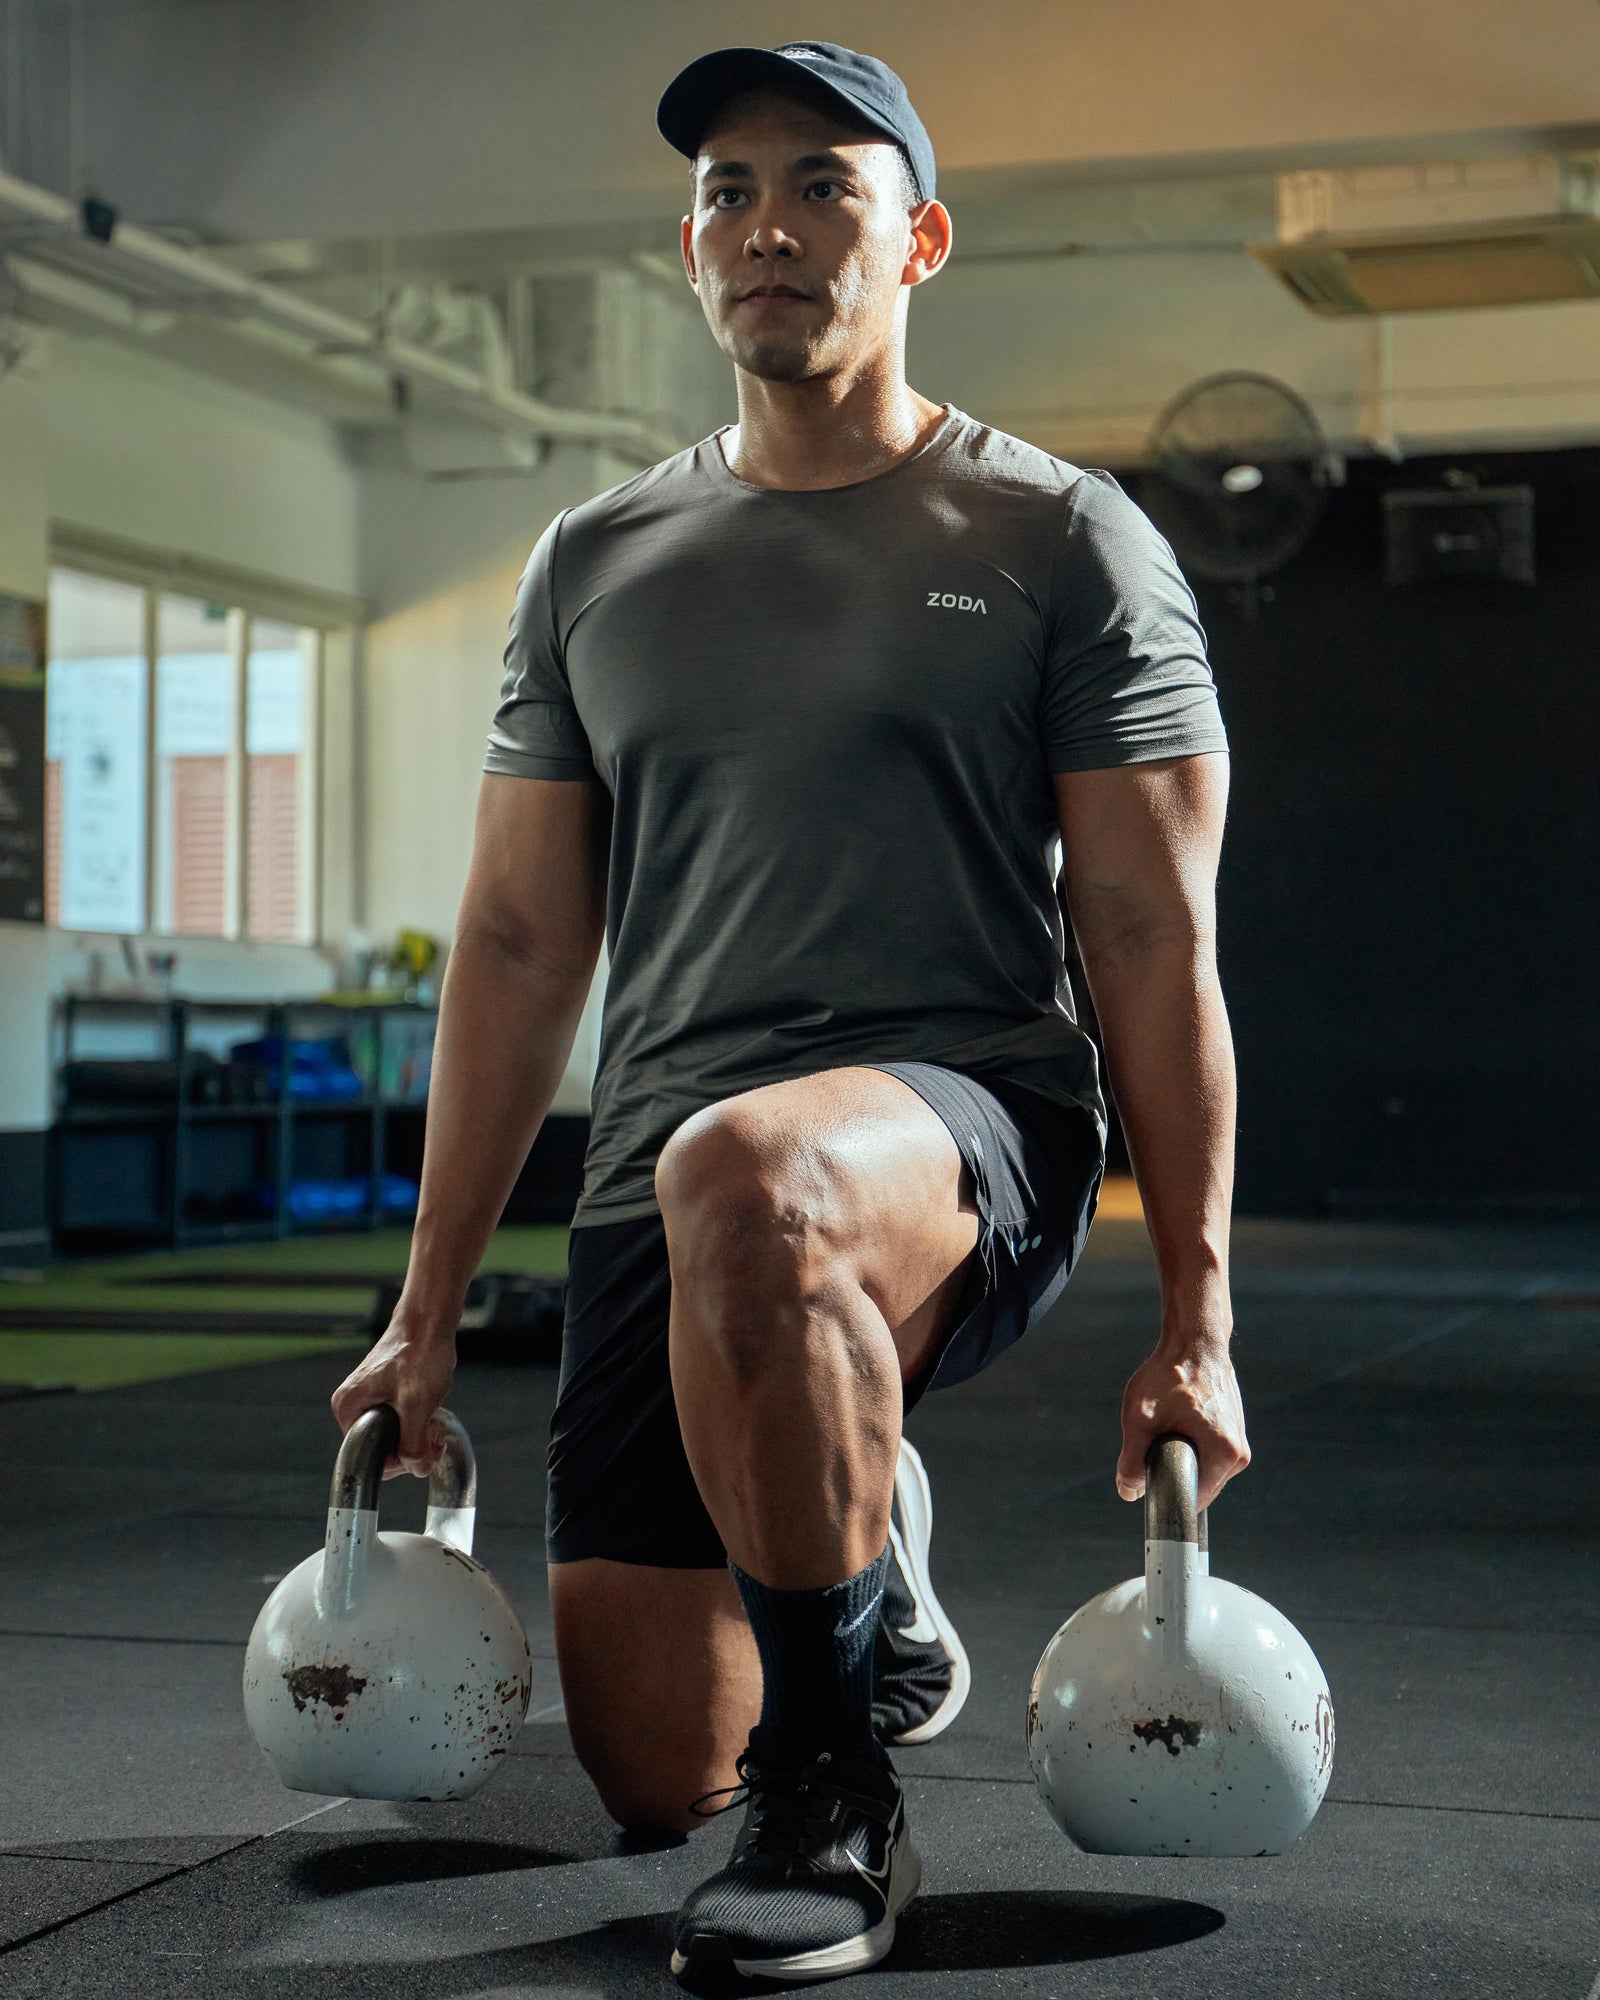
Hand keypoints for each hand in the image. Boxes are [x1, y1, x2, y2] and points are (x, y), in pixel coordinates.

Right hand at [331, 1310, 457, 1478]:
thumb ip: (413, 1443)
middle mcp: (352, 1406)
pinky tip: (433, 1411)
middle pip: (383, 1451)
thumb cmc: (420, 1352)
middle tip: (434, 1430)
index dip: (400, 1460)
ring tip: (435, 1419)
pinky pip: (401, 1424)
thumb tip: (416, 1468)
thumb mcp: (418, 1404)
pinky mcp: (385, 1397)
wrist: (430, 1320)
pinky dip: (420, 1423)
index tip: (423, 1445)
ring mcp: (368, 1401)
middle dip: (413, 1447)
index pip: (368, 1458)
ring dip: (420, 1436)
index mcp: (348, 1408)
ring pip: (396, 1439)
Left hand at [1116, 1334, 1249, 1511]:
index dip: (1166, 1492)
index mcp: (1226, 1456)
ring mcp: (1240, 1442)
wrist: (1193, 1340)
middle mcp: (1240, 1455)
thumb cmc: (1168, 1375)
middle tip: (1153, 1441)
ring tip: (1167, 1426)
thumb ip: (1132, 1460)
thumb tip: (1128, 1493)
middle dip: (1173, 1471)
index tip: (1149, 1474)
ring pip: (1202, 1468)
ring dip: (1181, 1457)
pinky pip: (1208, 1452)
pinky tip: (1178, 1420)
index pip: (1193, 1499)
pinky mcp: (1234, 1430)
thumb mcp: (1140, 1419)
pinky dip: (1190, 1443)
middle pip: (1199, 1485)